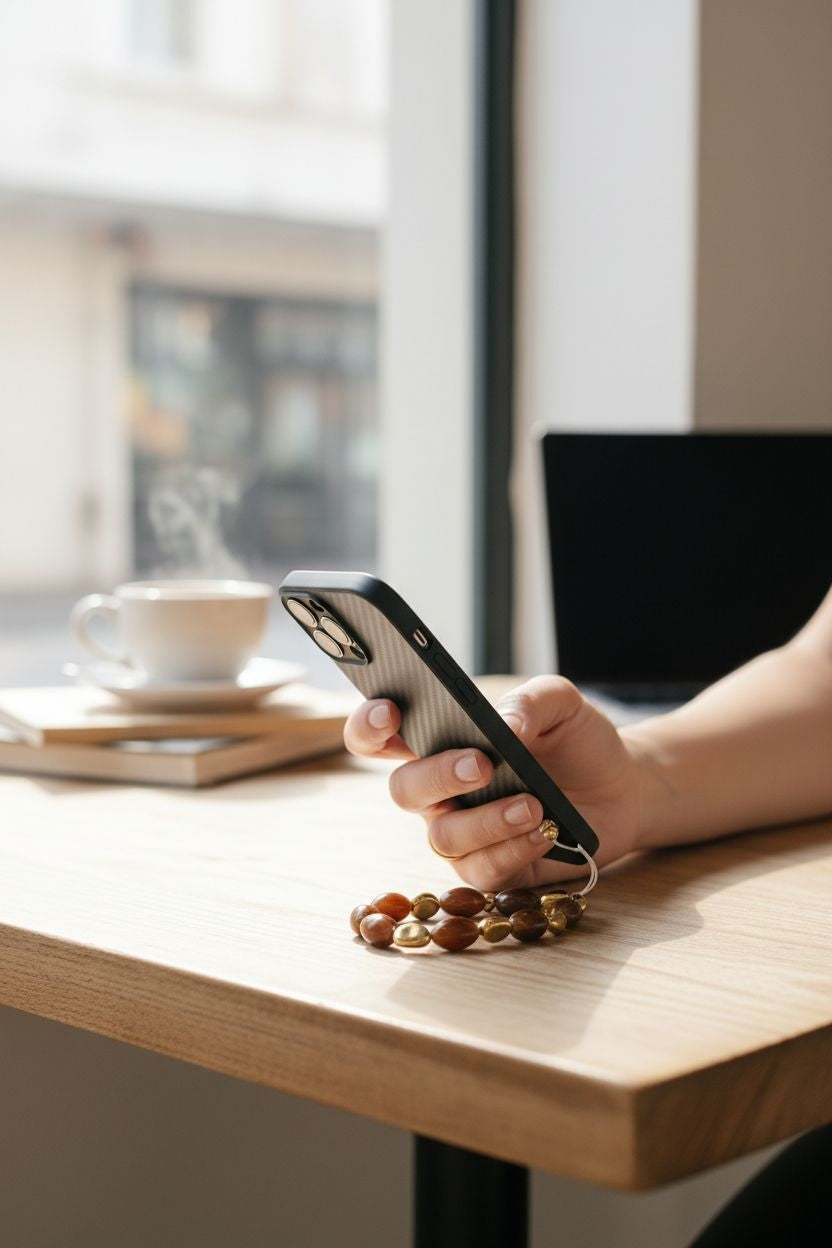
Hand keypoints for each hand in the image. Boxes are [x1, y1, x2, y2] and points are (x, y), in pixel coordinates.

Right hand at [343, 676, 642, 890]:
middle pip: (404, 789)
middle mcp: (439, 790)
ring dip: (486, 820)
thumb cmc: (576, 741)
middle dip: (437, 776)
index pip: (379, 735)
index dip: (369, 725)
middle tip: (481, 764)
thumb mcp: (560, 704)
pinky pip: (482, 870)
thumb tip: (504, 726)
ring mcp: (462, 831)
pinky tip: (545, 830)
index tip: (390, 713)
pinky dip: (513, 850)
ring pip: (443, 837)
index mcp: (440, 741)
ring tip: (533, 805)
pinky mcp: (491, 868)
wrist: (622, 787)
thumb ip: (530, 700)